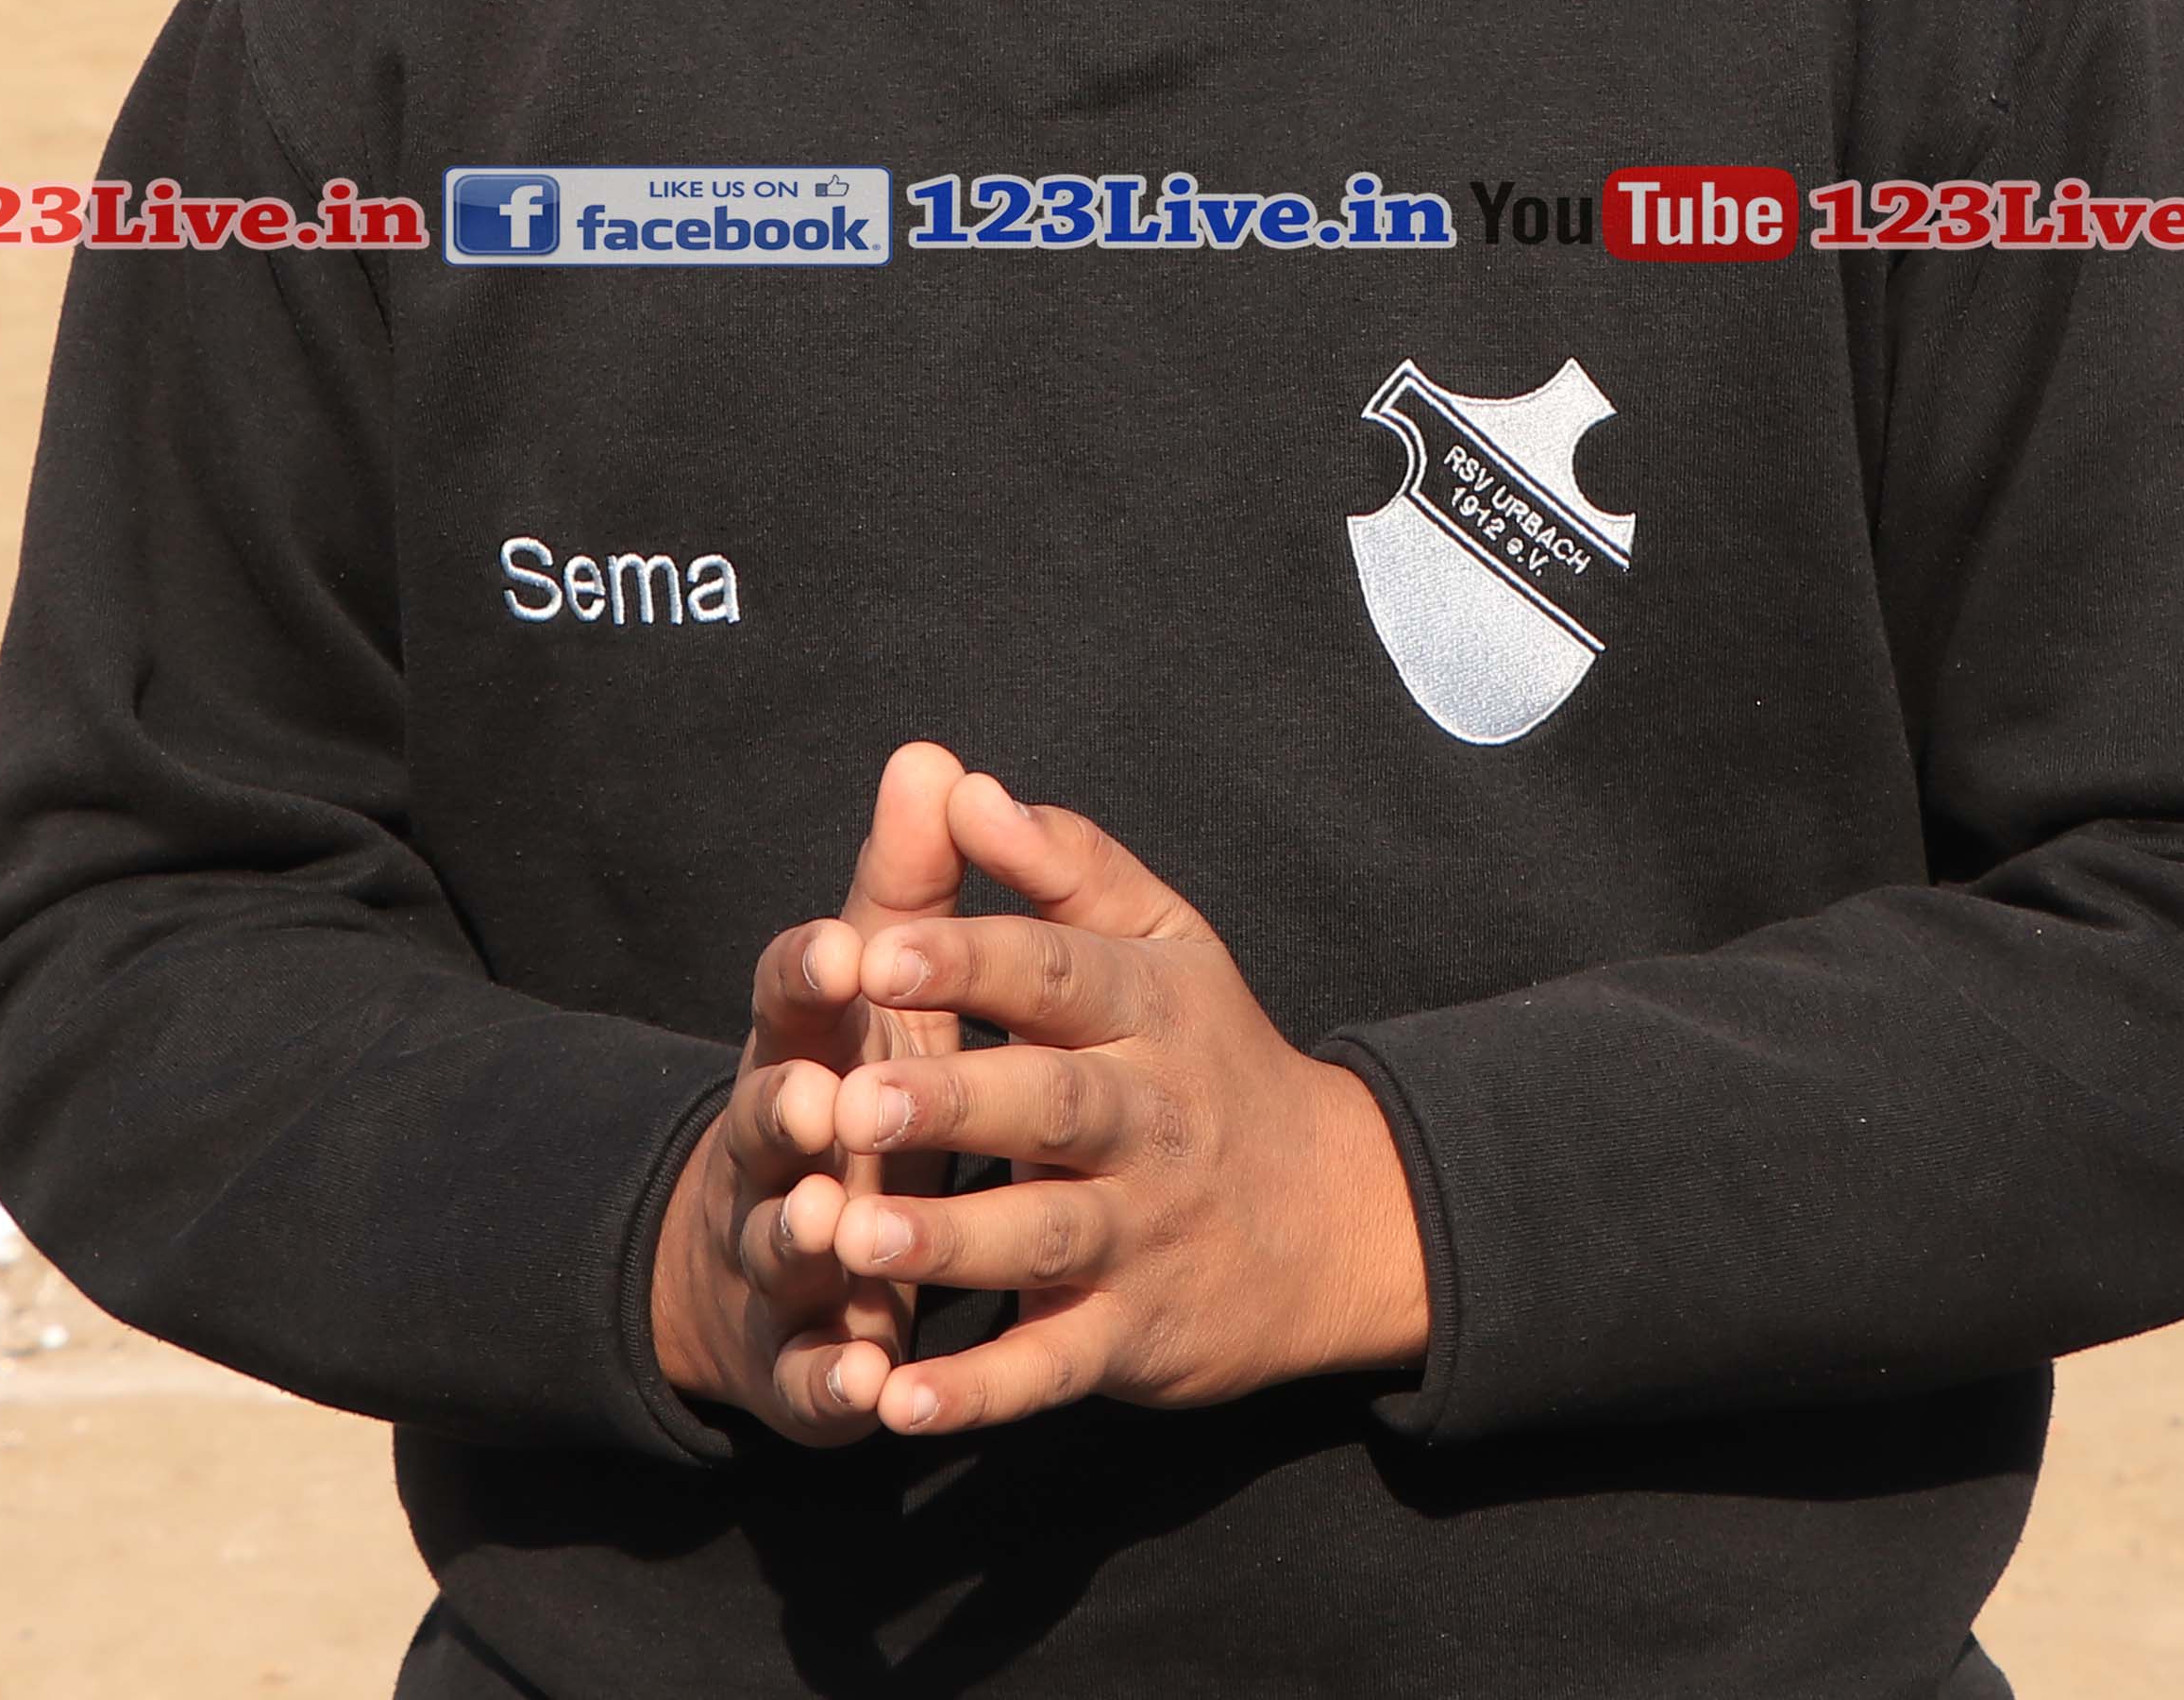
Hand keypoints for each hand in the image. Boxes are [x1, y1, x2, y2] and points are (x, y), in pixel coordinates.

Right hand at [648, 744, 965, 1442]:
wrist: (792, 1253)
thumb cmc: (861, 1088)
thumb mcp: (884, 991)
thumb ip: (909, 888)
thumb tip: (931, 755)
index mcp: (805, 1051)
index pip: (789, 1000)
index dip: (805, 974)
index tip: (839, 945)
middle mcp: (778, 1151)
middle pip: (767, 1123)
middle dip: (788, 1109)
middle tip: (825, 1097)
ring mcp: (780, 1257)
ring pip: (783, 1244)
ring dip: (804, 1235)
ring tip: (835, 1226)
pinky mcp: (802, 1361)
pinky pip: (814, 1377)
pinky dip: (834, 1385)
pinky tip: (871, 1393)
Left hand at [822, 772, 1427, 1436]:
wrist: (1336, 1219)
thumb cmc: (1211, 1056)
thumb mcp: (1163, 944)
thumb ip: (1061, 865)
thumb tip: (957, 782)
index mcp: (1147, 1010)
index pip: (1056, 974)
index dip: (968, 962)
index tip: (875, 951)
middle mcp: (1150, 1118)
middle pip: (1048, 1104)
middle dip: (949, 1103)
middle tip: (847, 1106)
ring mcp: (1143, 1232)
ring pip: (1045, 1236)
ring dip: (951, 1244)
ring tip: (851, 1240)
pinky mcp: (1132, 1334)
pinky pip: (1054, 1365)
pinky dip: (981, 1392)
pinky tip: (896, 1401)